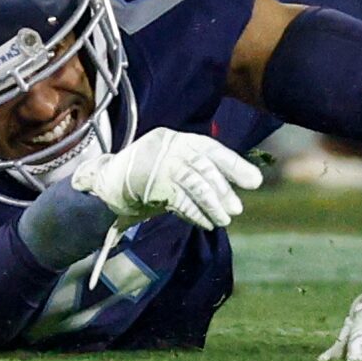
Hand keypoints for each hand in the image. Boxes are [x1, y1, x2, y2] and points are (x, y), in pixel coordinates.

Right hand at [71, 127, 261, 230]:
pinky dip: (195, 213)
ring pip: (194, 182)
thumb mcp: (170, 165)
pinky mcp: (148, 183)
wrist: (106, 185)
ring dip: (212, 204)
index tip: (255, 182)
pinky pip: (180, 198)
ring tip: (224, 220)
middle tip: (236, 209)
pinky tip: (205, 223)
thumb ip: (198, 170)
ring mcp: (156, 163)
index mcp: (173, 138)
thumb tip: (237, 186)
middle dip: (222, 190)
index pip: (209, 148)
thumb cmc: (144, 177)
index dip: (234, 164)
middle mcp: (165, 145)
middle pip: (203, 166)